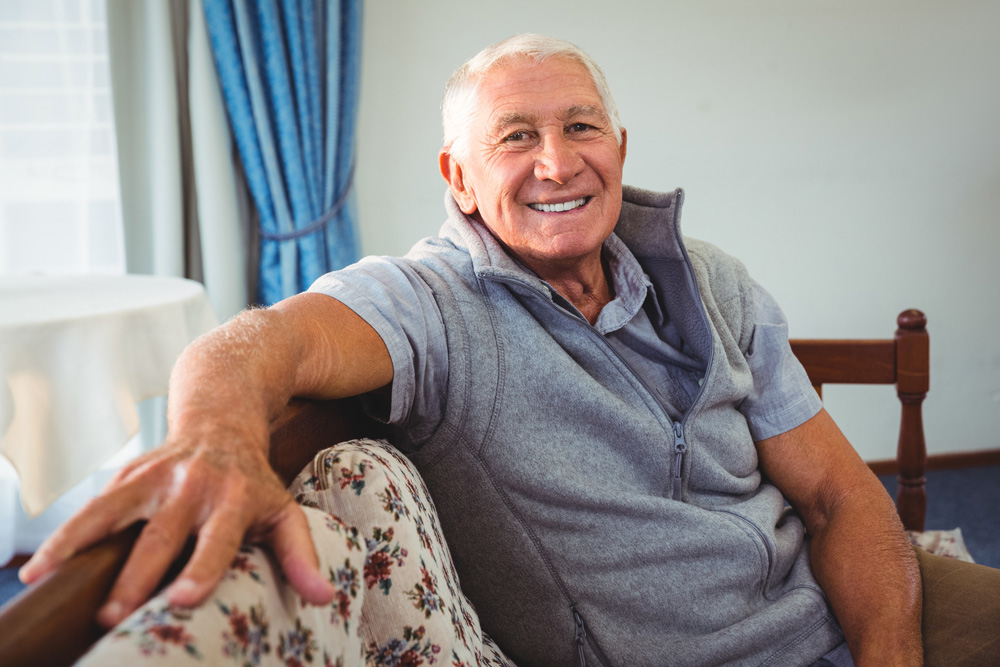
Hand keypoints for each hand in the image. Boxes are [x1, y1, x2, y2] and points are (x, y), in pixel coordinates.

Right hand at [19, 425, 335, 627]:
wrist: (222, 417)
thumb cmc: (253, 481)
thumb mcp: (284, 511)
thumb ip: (300, 554)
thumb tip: (324, 600)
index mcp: (234, 498)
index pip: (217, 538)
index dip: (202, 567)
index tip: (183, 598)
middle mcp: (193, 486)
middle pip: (160, 535)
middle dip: (136, 575)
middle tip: (113, 615)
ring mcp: (155, 477)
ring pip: (111, 511)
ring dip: (78, 544)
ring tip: (46, 577)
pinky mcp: (127, 473)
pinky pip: (91, 505)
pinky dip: (64, 534)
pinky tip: (38, 567)